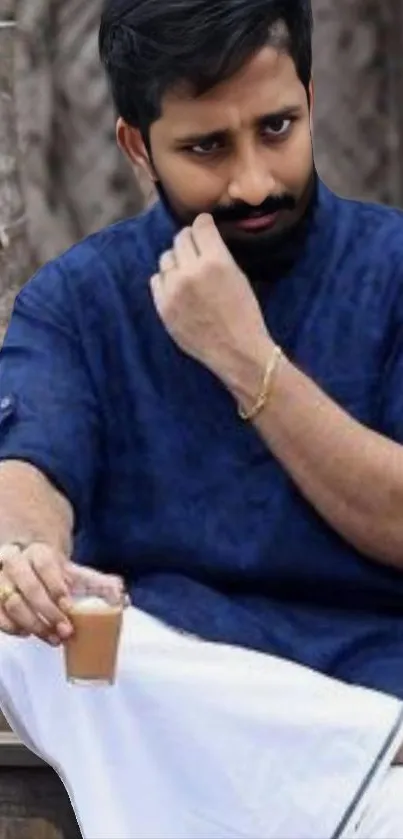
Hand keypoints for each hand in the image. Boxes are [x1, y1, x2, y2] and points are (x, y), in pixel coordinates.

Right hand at [0, 542, 125, 644]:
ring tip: (53, 639)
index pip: (44, 564)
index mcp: (38, 552)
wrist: (29, 568)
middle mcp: (14, 562)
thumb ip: (100, 584)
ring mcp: (0, 579)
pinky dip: (12, 627)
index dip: (56, 585)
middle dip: (47, 612)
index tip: (69, 605)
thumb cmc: (55, 575)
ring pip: (11, 601)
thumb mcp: (77, 575)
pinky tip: (29, 634)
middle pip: (27, 586)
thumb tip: (122, 598)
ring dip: (33, 624)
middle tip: (66, 631)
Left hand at [151, 214, 271, 390]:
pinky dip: (166, 280)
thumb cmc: (245, 315)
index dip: (203, 223)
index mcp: (215, 261)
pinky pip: (156, 280)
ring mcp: (173, 290)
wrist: (237, 351)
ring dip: (176, 260)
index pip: (200, 226)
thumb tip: (203, 237)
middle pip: (180, 239)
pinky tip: (177, 287)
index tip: (204, 225)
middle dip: (189, 240)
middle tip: (195, 248)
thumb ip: (218, 255)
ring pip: (166, 258)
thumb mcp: (239, 276)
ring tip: (187, 270)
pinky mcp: (163, 307)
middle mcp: (190, 272)